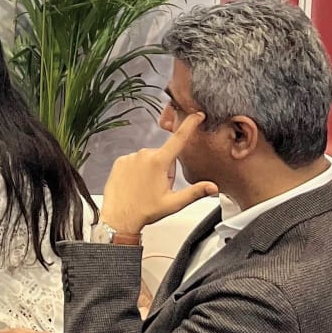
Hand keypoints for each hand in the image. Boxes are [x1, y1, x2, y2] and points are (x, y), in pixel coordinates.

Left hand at [100, 111, 218, 236]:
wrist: (118, 218)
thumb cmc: (145, 211)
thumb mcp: (174, 203)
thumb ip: (195, 192)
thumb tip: (213, 187)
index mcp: (159, 162)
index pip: (179, 139)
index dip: (190, 125)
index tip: (197, 114)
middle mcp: (144, 155)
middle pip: (164, 156)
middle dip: (166, 170)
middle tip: (158, 188)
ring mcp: (130, 157)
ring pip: (149, 160)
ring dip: (151, 171)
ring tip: (145, 188)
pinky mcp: (120, 161)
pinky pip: (135, 162)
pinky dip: (138, 171)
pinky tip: (135, 185)